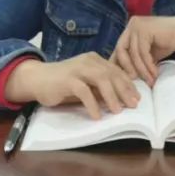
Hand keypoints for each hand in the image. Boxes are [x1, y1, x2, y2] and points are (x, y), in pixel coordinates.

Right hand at [3, 53, 139, 119]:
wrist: (37, 79)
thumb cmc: (63, 83)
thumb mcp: (85, 84)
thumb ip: (99, 88)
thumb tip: (119, 99)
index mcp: (95, 60)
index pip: (116, 70)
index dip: (128, 84)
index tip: (137, 97)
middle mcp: (88, 61)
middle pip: (111, 74)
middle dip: (124, 90)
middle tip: (133, 105)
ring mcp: (77, 68)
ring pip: (101, 79)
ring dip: (112, 96)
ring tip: (117, 111)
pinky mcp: (67, 79)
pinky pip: (84, 91)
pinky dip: (92, 104)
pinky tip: (96, 116)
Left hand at [111, 16, 174, 86]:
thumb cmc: (165, 43)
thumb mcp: (146, 53)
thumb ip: (135, 59)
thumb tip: (122, 76)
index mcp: (129, 29)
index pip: (119, 49)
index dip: (121, 66)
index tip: (126, 81)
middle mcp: (131, 25)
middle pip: (121, 50)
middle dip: (128, 68)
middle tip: (135, 81)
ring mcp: (137, 26)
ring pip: (134, 53)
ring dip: (142, 70)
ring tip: (149, 81)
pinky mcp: (145, 30)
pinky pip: (143, 52)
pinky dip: (148, 65)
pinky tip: (155, 74)